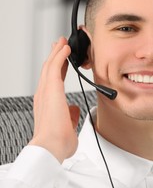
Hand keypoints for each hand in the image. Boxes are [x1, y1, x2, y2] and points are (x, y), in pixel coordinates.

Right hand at [29, 37, 79, 162]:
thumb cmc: (58, 141)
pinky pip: (54, 66)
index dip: (59, 69)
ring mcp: (45, 91)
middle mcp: (44, 95)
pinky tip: (65, 48)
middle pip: (49, 70)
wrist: (51, 146)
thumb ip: (70, 115)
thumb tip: (73, 110)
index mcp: (48, 103)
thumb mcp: (68, 125)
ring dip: (57, 52)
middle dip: (56, 56)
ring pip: (50, 65)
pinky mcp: (50, 88)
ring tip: (63, 42)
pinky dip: (60, 55)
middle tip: (60, 45)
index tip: (64, 61)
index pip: (53, 81)